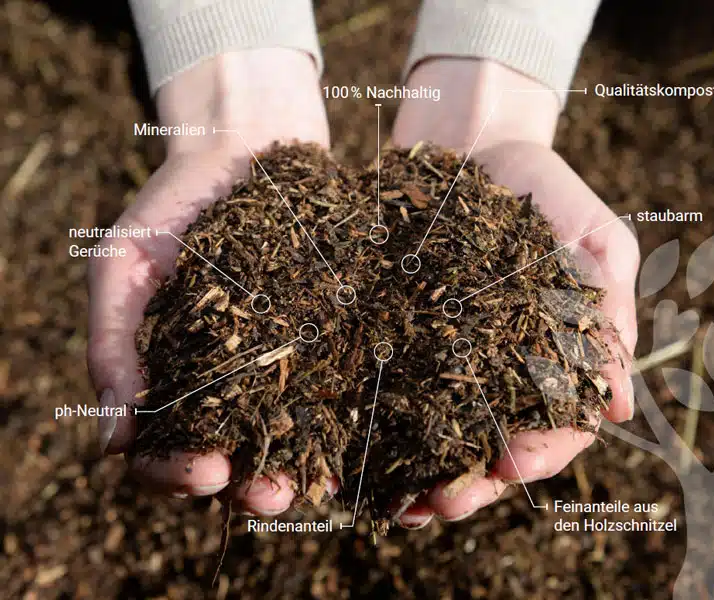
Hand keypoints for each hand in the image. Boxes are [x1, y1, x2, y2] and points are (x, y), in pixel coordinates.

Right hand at [87, 49, 335, 514]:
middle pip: (234, 457)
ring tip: (314, 485)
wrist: (242, 149)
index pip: (164, 450)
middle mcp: (230, 383)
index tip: (205, 470)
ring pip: (290, 438)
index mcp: (174, 377)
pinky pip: (337, 389)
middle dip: (250, 489)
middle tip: (271, 497)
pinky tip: (359, 444)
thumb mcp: (123, 266)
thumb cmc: (173, 206)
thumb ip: (112, 346)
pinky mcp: (330, 338)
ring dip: (301, 470)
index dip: (177, 472)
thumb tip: (113, 440)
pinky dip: (345, 424)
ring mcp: (283, 364)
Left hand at [390, 59, 638, 526]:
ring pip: (435, 438)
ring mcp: (443, 360)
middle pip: (489, 449)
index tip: (516, 460)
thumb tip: (622, 408)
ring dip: (419, 478)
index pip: (558, 428)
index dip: (541, 452)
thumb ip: (610, 317)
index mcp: (553, 361)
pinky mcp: (396, 338)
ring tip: (399, 504)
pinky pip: (385, 394)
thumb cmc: (547, 191)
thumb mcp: (598, 244)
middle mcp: (497, 374)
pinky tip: (352, 461)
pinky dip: (373, 432)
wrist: (476, 146)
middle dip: (472, 484)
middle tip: (445, 504)